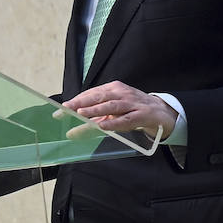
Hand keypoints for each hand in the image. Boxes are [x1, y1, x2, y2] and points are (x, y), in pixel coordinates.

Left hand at [60, 81, 176, 139]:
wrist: (162, 112)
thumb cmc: (134, 110)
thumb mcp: (114, 113)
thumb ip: (94, 121)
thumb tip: (72, 133)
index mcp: (113, 89)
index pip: (91, 93)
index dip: (76, 100)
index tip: (61, 109)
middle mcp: (122, 93)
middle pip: (99, 96)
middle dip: (81, 103)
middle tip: (66, 110)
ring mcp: (133, 103)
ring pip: (112, 105)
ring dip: (96, 109)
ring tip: (81, 114)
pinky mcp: (142, 114)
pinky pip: (127, 119)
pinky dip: (114, 122)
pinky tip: (104, 126)